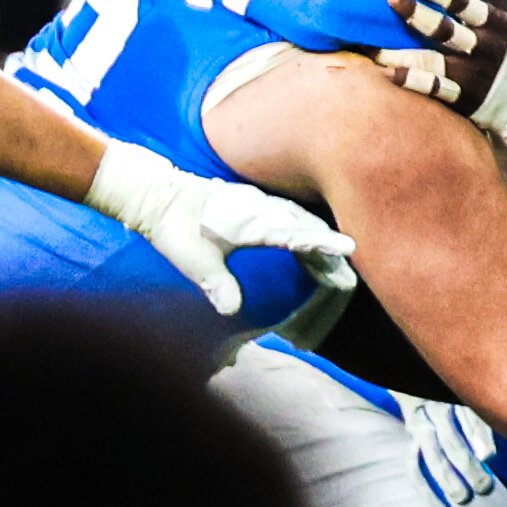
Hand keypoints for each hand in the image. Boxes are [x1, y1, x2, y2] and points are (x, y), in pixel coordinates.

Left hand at [79, 138, 355, 315]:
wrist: (157, 195)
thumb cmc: (175, 228)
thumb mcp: (193, 260)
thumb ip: (215, 283)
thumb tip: (231, 310)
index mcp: (251, 221)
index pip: (295, 233)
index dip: (323, 242)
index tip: (350, 248)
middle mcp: (259, 208)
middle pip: (305, 226)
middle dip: (329, 248)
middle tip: (350, 273)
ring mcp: (256, 203)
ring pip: (298, 218)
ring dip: (319, 237)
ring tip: (337, 261)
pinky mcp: (251, 203)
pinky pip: (287, 215)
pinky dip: (304, 228)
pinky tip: (307, 240)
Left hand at [382, 0, 506, 113]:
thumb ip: (482, 15)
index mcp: (495, 25)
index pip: (462, 2)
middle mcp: (482, 49)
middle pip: (443, 29)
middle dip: (415, 13)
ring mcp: (472, 76)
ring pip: (432, 61)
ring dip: (401, 54)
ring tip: (374, 49)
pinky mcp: (465, 99)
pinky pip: (435, 90)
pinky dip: (413, 82)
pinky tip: (389, 75)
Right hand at [402, 393, 501, 506]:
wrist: (415, 377)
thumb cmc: (453, 393)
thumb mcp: (468, 401)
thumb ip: (480, 425)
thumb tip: (487, 457)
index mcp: (450, 397)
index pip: (467, 419)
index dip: (479, 439)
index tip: (490, 457)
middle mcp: (432, 412)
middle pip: (450, 443)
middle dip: (468, 468)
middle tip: (484, 486)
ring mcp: (418, 428)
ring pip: (432, 458)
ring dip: (448, 481)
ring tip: (464, 498)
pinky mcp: (412, 442)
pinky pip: (414, 470)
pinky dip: (427, 493)